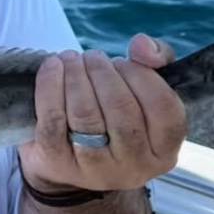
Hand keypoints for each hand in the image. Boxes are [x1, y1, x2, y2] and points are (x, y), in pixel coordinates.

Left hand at [19, 34, 186, 193]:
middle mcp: (135, 166)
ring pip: (85, 113)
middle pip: (120, 107)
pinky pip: (53, 120)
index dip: (142, 75)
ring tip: (73, 60)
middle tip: (92, 57)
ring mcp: (96, 169)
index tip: (123, 62)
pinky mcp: (59, 163)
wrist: (68, 159)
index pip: (163, 107)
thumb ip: (157, 60)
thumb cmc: (113, 117)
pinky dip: (50, 86)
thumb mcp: (144, 93)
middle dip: (103, 72)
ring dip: (76, 75)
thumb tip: (143, 45)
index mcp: (164, 150)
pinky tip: (53, 67)